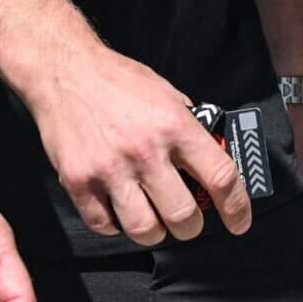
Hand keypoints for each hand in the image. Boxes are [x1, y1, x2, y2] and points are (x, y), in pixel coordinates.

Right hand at [25, 45, 252, 245]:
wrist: (63, 70)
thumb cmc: (117, 80)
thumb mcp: (166, 92)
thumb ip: (188, 127)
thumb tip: (209, 160)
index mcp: (174, 125)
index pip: (220, 178)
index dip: (236, 208)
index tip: (238, 222)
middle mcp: (145, 150)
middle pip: (183, 216)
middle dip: (189, 226)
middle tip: (185, 219)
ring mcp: (110, 168)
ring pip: (145, 230)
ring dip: (154, 231)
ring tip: (151, 216)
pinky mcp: (79, 181)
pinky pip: (105, 226)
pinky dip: (115, 224)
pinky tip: (117, 207)